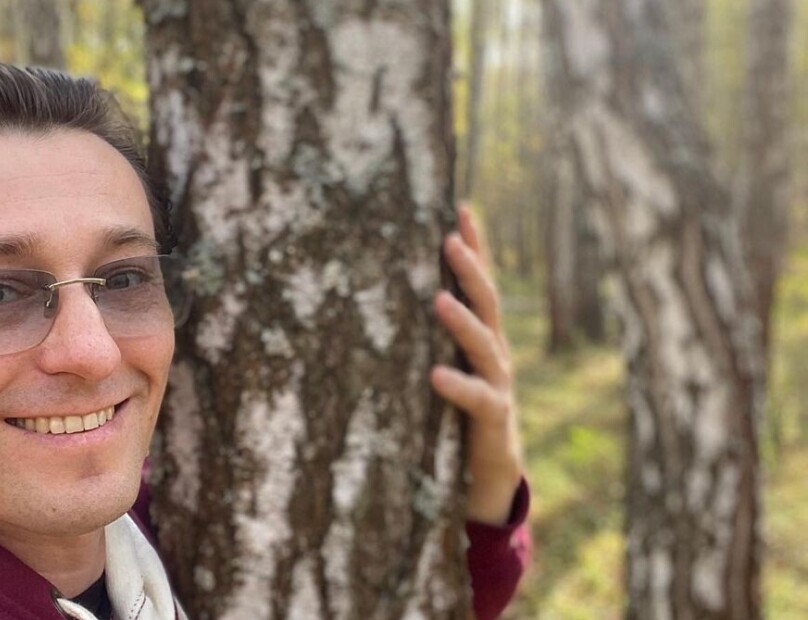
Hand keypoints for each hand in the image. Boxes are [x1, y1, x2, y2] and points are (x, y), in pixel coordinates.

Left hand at [431, 207, 523, 524]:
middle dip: (471, 268)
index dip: (474, 245)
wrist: (490, 468)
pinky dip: (457, 385)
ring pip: (486, 344)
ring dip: (462, 320)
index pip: (480, 281)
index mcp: (483, 333)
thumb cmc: (459, 407)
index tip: (459, 207)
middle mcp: (495, 351)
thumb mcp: (449, 360)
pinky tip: (435, 374)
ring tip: (438, 298)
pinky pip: (477, 398)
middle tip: (448, 239)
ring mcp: (498, 382)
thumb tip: (389, 288)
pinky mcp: (493, 417)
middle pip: (488, 301)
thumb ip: (430, 331)